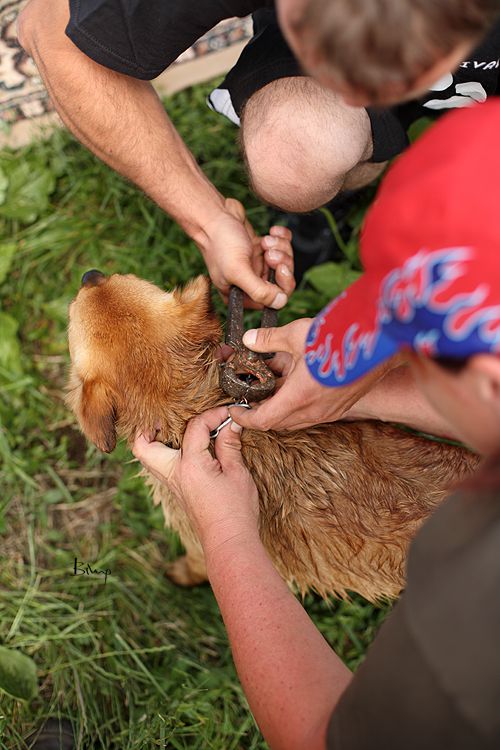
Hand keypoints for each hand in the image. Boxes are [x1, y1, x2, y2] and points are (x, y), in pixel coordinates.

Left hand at [132, 406, 259, 550]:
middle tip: (170, 417)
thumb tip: (231, 422)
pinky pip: (162, 466)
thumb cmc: (236, 510)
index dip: (213, 415)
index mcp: (190, 466)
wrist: (229, 541)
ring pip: (148, 458)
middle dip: (150, 428)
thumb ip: (230, 445)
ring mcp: (173, 484)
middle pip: (143, 446)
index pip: (195, 427)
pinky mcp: (178, 491)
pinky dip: (168, 453)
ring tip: (176, 430)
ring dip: (157, 441)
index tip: (229, 413)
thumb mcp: (237, 473)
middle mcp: (174, 474)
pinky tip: (188, 449)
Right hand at [200, 198, 294, 308]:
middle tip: (269, 252)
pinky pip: (283, 246)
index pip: (273, 300)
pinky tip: (272, 231)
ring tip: (266, 240)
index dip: (282, 284)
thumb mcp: (238, 270)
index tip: (278, 268)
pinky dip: (282, 237)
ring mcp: (256, 265)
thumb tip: (280, 303)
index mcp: (241, 295)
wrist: (213, 215)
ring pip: (284, 261)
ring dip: (280, 248)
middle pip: (282, 280)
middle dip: (281, 263)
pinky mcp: (261, 249)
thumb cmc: (220, 242)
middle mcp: (250, 282)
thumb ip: (259, 291)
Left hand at [230, 318, 397, 430]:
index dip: (244, 418)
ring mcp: (329, 412)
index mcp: (298, 397)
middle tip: (250, 397)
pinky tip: (296, 388)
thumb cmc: (339, 338)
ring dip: (280, 411)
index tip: (234, 409)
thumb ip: (269, 339)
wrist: (380, 345)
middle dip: (261, 413)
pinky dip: (297, 408)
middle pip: (278, 423)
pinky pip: (312, 416)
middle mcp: (314, 411)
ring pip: (295, 421)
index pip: (263, 420)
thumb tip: (249, 339)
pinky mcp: (340, 408)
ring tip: (271, 391)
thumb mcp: (297, 334)